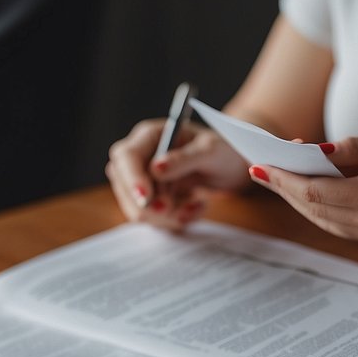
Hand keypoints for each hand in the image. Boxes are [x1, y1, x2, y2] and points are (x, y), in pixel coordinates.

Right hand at [106, 119, 248, 228]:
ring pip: (138, 210)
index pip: (126, 157)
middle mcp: (141, 158)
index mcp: (150, 136)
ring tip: (198, 203)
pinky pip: (155, 220)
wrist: (232, 165)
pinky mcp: (153, 200)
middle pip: (125, 188)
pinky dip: (177, 218)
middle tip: (182, 208)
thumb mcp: (210, 150)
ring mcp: (143, 181)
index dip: (132, 180)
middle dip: (152, 205)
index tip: (147, 199)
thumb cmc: (222, 149)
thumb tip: (156, 168)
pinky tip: (196, 206)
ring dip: (170, 215)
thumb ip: (183, 159)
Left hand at [247, 130, 357, 242]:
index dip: (286, 179)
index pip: (317, 192)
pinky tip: (294, 187)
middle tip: (257, 167)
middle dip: (281, 186)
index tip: (262, 165)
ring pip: (315, 217)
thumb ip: (353, 147)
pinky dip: (308, 203)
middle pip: (310, 206)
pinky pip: (326, 221)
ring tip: (270, 174)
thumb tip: (315, 150)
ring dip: (291, 196)